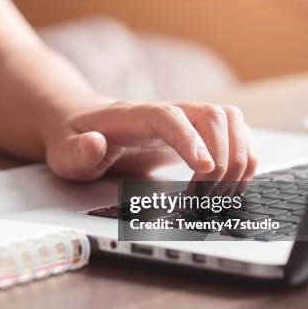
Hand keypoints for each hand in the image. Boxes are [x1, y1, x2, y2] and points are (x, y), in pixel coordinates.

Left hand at [44, 101, 257, 181]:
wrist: (81, 124)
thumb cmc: (74, 139)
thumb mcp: (64, 152)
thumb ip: (76, 152)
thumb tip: (94, 144)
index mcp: (131, 116)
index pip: (168, 117)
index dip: (190, 140)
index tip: (204, 170)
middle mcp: (164, 113)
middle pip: (210, 115)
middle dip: (222, 156)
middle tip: (208, 195)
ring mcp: (182, 121)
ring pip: (229, 119)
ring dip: (239, 156)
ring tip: (223, 193)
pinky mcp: (193, 134)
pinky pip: (233, 133)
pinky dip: (243, 156)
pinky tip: (232, 184)